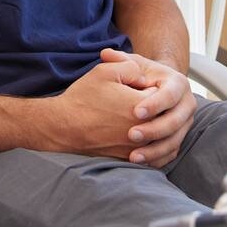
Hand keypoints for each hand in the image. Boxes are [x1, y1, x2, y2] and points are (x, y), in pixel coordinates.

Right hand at [42, 55, 158, 159]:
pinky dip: (146, 144)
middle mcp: (145, 129)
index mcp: (143, 105)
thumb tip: (145, 78)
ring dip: (151, 125)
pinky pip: (149, 153)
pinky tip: (132, 133)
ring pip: (158, 136)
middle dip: (152, 106)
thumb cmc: (83, 98)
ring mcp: (138, 147)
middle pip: (162, 114)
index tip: (135, 86)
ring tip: (131, 117)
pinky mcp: (130, 159)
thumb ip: (131, 67)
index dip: (148, 86)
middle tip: (132, 100)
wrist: (64, 127)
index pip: (161, 93)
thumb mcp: (104, 71)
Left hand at [100, 48, 196, 167]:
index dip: (155, 104)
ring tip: (132, 156)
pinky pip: (171, 153)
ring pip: (175, 141)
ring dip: (154, 150)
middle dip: (154, 130)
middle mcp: (186, 105)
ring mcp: (185, 124)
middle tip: (131, 135)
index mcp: (178, 83)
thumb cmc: (141, 75)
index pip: (170, 95)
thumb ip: (120, 60)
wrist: (154, 89)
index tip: (135, 112)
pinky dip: (157, 160)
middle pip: (176, 121)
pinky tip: (140, 163)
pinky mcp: (178, 138)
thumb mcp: (133, 64)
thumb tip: (105, 54)